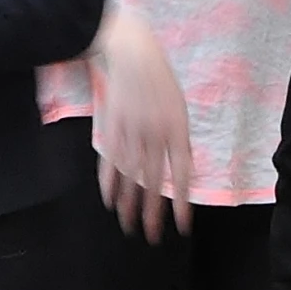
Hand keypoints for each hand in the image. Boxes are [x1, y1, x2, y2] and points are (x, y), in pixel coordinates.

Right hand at [91, 15, 193, 240]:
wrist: (132, 52)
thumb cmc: (159, 78)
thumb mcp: (178, 106)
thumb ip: (177, 137)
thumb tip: (178, 165)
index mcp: (176, 129)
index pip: (181, 175)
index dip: (181, 202)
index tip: (182, 226)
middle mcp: (154, 135)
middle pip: (154, 182)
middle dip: (153, 212)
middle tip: (151, 237)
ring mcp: (130, 132)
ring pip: (130, 177)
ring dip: (129, 204)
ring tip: (129, 226)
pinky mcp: (111, 128)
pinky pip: (109, 162)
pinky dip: (108, 183)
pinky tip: (109, 201)